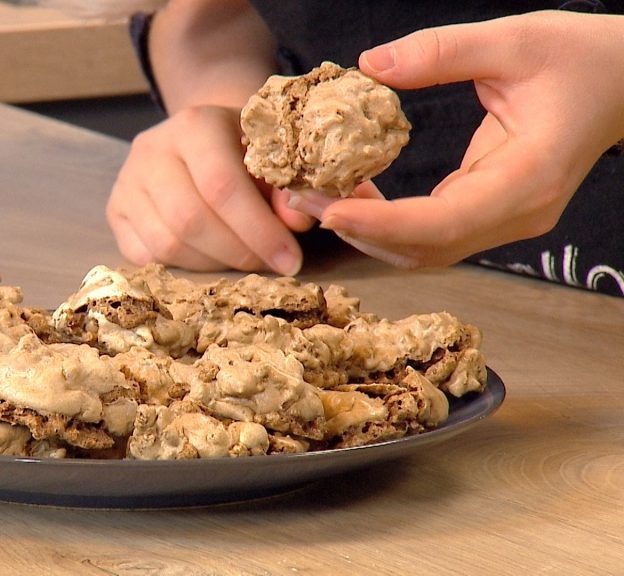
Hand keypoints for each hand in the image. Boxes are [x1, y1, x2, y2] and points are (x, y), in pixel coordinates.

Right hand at [107, 105, 313, 273]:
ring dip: (212, 265)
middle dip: (237, 253)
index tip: (290, 260)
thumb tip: (298, 222)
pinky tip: (210, 257)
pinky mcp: (115, 211)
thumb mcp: (272, 157)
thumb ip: (288, 188)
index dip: (258, 230)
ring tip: (242, 259)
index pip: (221, 186)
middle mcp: (151, 149)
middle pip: (190, 220)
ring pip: (166, 244)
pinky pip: (146, 257)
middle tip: (269, 264)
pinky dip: (182, 267)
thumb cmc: (243, 149)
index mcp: (194, 124)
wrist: (201, 137)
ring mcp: (126, 182)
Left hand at [304, 11, 623, 267]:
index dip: (383, 223)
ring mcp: (506, 218)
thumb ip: (441, 51)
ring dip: (368, 231)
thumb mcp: (515, 39)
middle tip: (300, 198)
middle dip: (360, 230)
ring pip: (425, 250)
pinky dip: (387, 221)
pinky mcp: (492, 211)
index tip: (329, 209)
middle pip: (426, 249)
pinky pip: (431, 232)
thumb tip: (368, 64)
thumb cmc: (580, 57)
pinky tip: (350, 193)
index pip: (444, 223)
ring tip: (313, 197)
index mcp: (529, 179)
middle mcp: (518, 213)